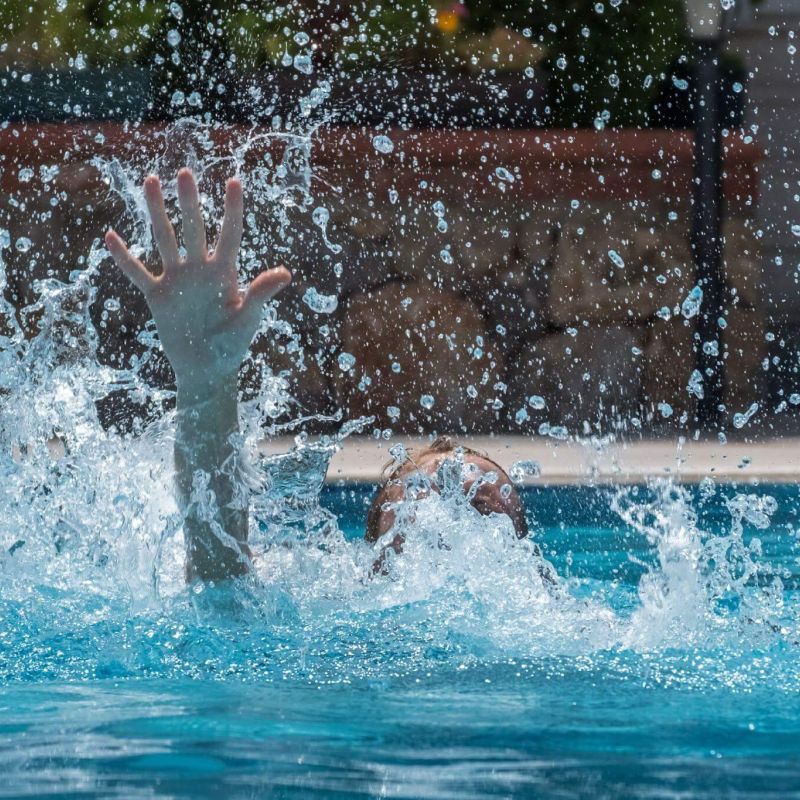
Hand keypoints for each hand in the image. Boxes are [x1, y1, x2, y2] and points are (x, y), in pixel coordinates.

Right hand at [105, 168, 290, 394]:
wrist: (207, 370)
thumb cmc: (233, 345)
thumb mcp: (248, 318)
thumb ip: (261, 293)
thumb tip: (285, 273)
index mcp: (225, 273)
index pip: (230, 234)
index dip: (232, 209)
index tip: (234, 181)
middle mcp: (200, 270)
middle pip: (194, 229)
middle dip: (190, 202)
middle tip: (185, 173)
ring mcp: (177, 280)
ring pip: (165, 239)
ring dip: (157, 212)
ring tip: (151, 181)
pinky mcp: (157, 296)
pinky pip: (138, 272)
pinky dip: (124, 257)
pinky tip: (110, 236)